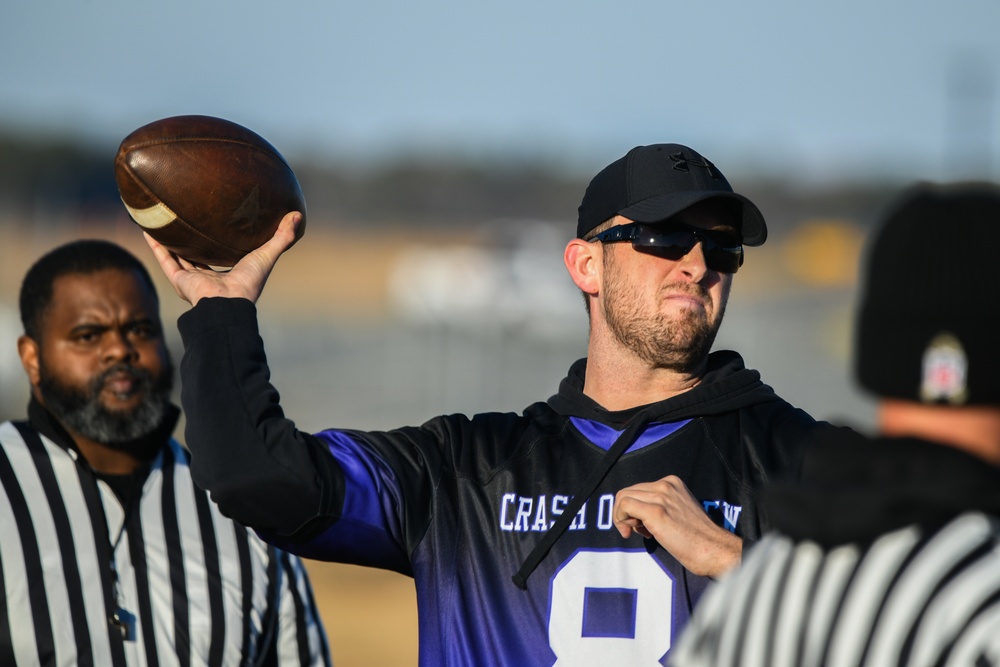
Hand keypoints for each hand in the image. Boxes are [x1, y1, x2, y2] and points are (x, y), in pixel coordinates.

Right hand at [144, 211, 302, 305]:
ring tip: (160, 220)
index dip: (218, 240)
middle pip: (196, 255)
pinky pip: (164, 259)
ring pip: (177, 255)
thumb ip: (282, 238)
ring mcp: (192, 279)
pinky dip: (155, 245)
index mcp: (229, 274)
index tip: (215, 222)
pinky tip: (148, 228)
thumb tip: (299, 215)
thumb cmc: (250, 282)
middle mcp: (208, 277)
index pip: (221, 254)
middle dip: (190, 239)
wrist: (229, 304)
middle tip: (184, 217)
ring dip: (168, 240)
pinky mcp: (179, 281)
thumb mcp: (267, 255)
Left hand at [613, 475, 741, 577]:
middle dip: (624, 512)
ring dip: (621, 517)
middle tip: (632, 530)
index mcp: (672, 483)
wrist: (712, 550)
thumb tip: (634, 514)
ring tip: (634, 532)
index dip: (632, 508)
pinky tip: (630, 532)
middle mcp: (666, 485)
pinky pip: (624, 506)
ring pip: (623, 497)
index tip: (638, 525)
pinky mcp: (655, 511)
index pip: (638, 489)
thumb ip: (658, 506)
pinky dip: (620, 518)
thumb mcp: (677, 512)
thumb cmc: (696, 539)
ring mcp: (661, 496)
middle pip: (627, 491)